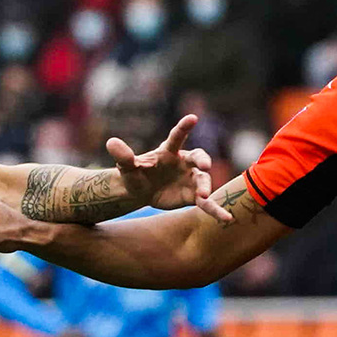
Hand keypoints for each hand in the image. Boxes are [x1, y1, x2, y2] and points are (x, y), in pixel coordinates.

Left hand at [107, 113, 226, 218]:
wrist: (142, 190)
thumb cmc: (136, 174)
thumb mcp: (127, 167)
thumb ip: (123, 156)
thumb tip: (110, 142)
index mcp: (169, 151)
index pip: (177, 137)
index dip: (184, 127)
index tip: (192, 118)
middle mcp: (185, 162)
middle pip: (198, 157)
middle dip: (203, 160)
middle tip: (205, 165)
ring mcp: (191, 178)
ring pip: (203, 180)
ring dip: (205, 187)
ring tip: (203, 196)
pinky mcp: (193, 196)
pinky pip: (207, 203)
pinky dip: (216, 210)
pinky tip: (226, 218)